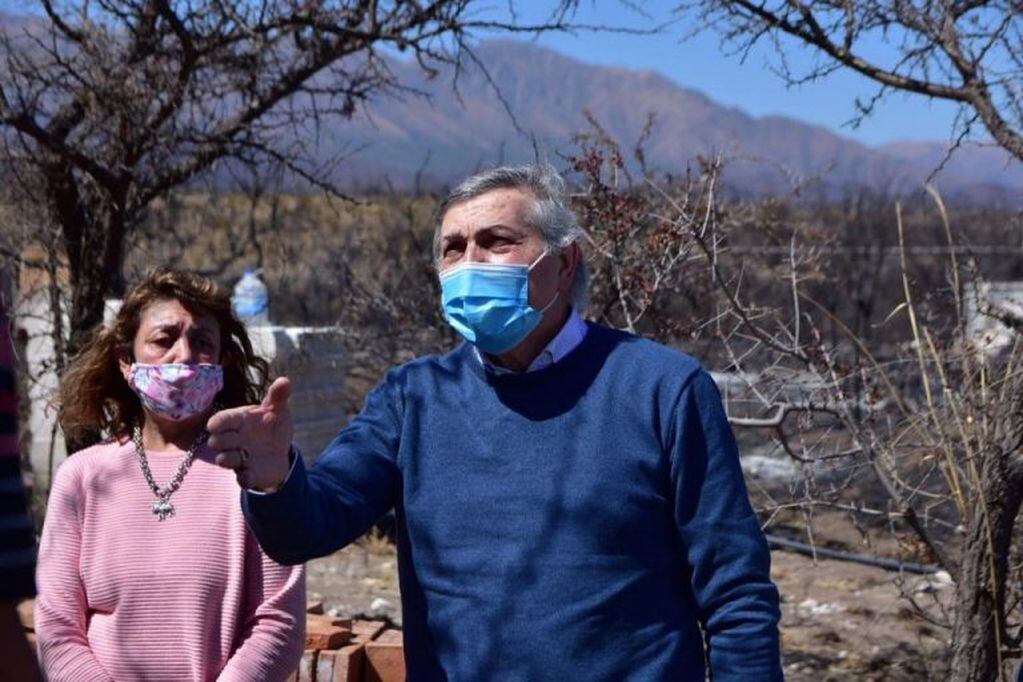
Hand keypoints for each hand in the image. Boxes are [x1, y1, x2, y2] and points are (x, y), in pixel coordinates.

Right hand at [208, 377, 293, 491]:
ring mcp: (240, 457)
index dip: (217, 423)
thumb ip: (279, 396)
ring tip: (240, 455)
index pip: (222, 420)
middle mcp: (235, 440)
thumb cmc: (272, 424)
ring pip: (225, 460)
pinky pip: (242, 479)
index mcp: (239, 421)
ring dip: (228, 458)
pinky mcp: (249, 474)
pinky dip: (244, 478)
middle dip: (220, 441)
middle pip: (218, 441)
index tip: (213, 426)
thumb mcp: (278, 409)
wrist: (280, 449)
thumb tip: (286, 381)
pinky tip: (249, 475)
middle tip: (228, 440)